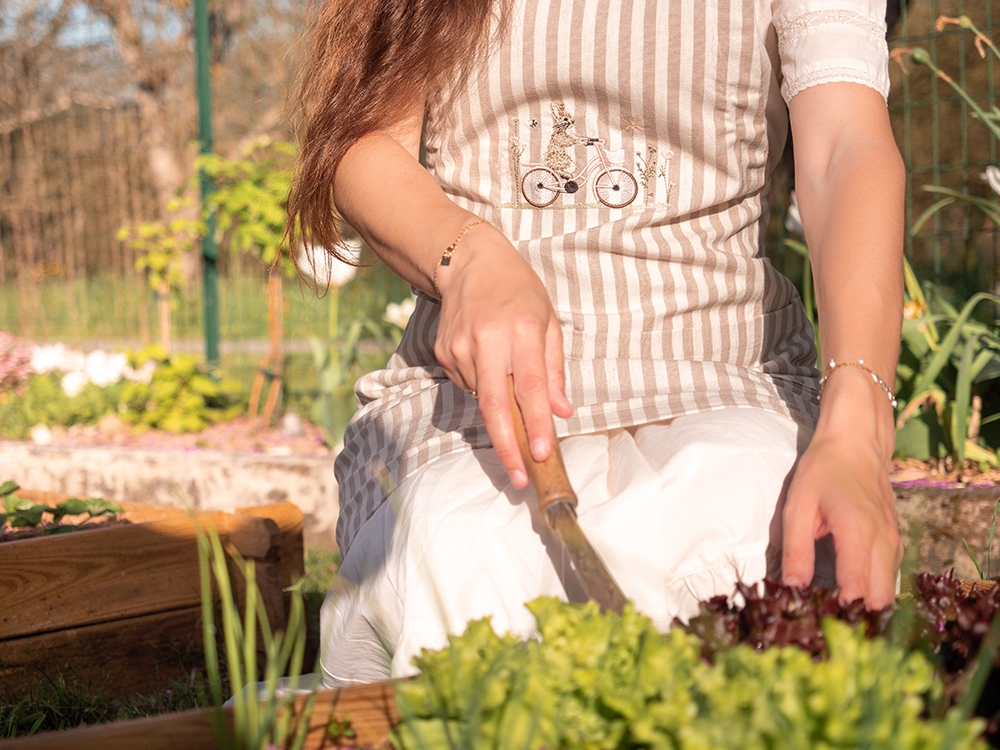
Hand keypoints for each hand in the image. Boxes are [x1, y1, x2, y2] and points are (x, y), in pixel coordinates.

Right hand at [433, 223, 572, 487]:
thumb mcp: (548, 321)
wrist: (468, 261)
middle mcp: (487, 340)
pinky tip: (487, 362)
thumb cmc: (518, 290)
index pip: (530, 387)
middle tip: (518, 478)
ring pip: (482, 399)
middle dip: (507, 446)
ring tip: (506, 375)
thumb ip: (554, 369)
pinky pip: (468, 385)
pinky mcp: (443, 353)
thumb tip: (562, 412)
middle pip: (495, 405)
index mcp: (521, 330)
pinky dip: (482, 386)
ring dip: (499, 408)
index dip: (535, 424)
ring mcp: (460, 348)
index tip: (540, 454)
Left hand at [781, 423, 901, 610]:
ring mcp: (894, 541)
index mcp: (858, 532)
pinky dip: (874, 589)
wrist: (857, 443)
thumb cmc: (823, 471)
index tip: (817, 620)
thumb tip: (794, 590)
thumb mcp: (798, 507)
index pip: (857, 589)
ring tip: (835, 611)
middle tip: (826, 620)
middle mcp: (884, 541)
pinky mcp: (896, 541)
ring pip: (888, 591)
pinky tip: (851, 593)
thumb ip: (797, 550)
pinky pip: (890, 576)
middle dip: (856, 615)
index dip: (838, 611)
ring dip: (866, 604)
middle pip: (880, 599)